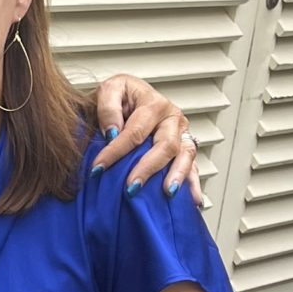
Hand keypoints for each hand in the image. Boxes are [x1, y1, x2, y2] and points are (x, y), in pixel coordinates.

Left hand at [90, 74, 204, 205]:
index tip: (98, 169)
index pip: (135, 132)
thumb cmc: (120, 96)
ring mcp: (182, 134)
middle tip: (131, 187)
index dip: (115, 151)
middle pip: (166, 145)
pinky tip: (194, 201)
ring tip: (168, 193)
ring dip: (177, 176)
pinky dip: (194, 184)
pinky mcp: (184, 148)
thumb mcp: (110, 90)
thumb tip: (112, 132)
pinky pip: (192, 167)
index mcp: (154, 104)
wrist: (131, 97)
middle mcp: (172, 119)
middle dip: (148, 168)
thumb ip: (108, 107)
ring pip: (185, 156)